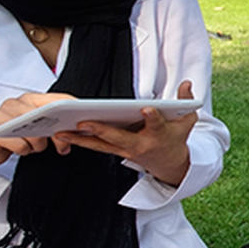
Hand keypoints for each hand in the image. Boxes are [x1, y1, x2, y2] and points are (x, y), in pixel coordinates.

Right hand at [0, 92, 75, 179]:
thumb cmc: (14, 136)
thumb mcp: (36, 129)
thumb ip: (54, 127)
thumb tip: (80, 133)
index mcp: (29, 100)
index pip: (56, 99)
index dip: (73, 107)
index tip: (86, 118)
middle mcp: (16, 103)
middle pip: (47, 116)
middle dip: (58, 133)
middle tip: (62, 147)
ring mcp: (2, 116)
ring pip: (34, 132)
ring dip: (39, 145)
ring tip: (33, 147)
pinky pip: (21, 144)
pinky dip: (25, 150)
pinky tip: (21, 149)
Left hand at [52, 79, 198, 186]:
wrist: (170, 164)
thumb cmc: (176, 138)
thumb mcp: (187, 121)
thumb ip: (187, 100)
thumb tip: (186, 82)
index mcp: (159, 135)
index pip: (156, 124)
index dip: (152, 117)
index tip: (147, 109)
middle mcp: (140, 144)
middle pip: (119, 137)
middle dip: (102, 131)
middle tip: (85, 123)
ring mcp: (125, 150)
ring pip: (101, 145)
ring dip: (80, 139)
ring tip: (61, 132)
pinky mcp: (115, 151)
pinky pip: (95, 147)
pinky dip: (79, 141)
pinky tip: (62, 135)